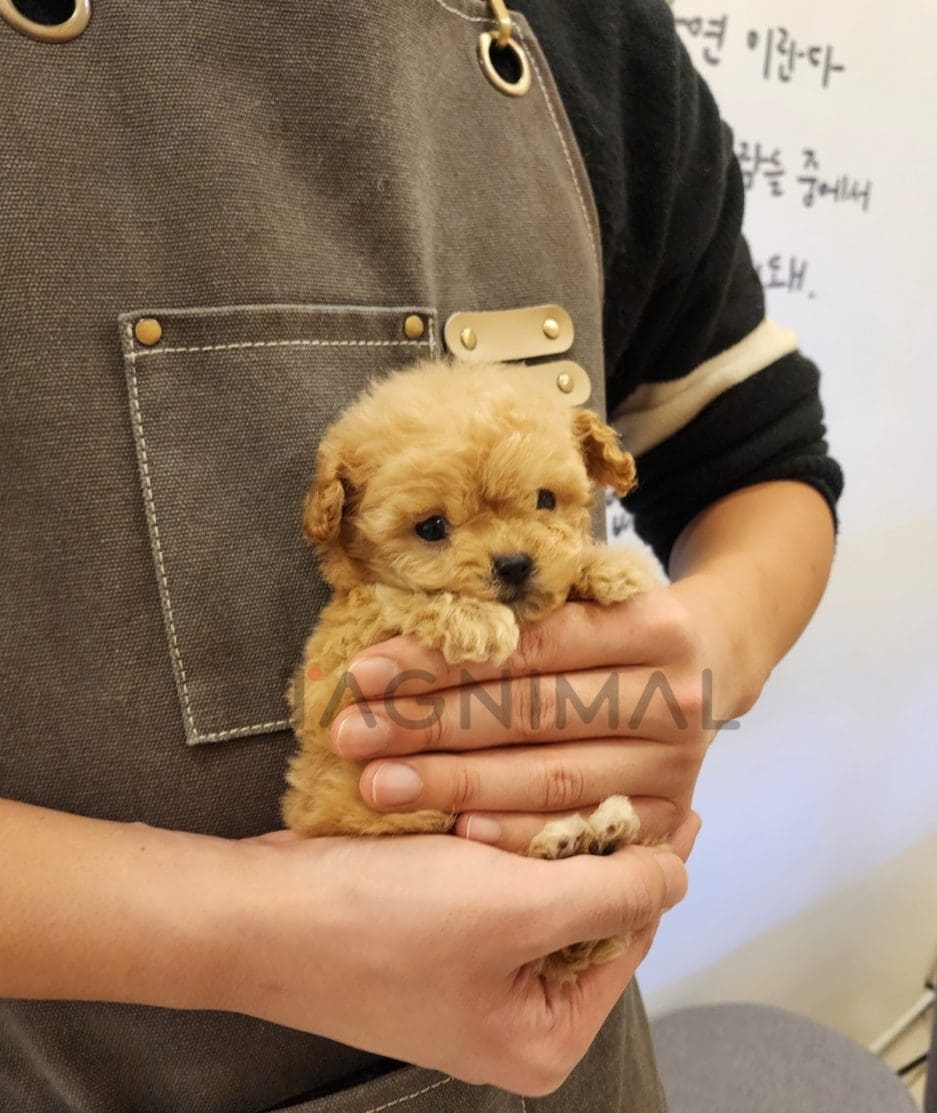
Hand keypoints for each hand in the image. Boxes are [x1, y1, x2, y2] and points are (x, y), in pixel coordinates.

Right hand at [223, 815, 697, 1095]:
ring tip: (576, 778)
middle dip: (596, 851)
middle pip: (583, 917)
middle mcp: (508, 1017)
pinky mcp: (431, 936)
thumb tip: (680, 877)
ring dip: (546, 838)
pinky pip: (491, 883)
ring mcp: (466, 976)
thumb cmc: (382, 921)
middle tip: (623, 780)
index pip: (627, 940)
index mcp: (541, 1040)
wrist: (256, 913)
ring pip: (536, 892)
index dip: (653, 868)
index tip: (681, 804)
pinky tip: (511, 794)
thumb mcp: (514, 909)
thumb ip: (612, 894)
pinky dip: (502, 841)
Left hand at [330, 581, 743, 851]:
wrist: (713, 660)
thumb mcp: (586, 597)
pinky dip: (512, 835)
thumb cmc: (620, 622)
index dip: (444, 662)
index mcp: (655, 625)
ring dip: (456, 785)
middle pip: (534, 715)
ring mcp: (677, 766)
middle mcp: (676, 698)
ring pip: (552, 779)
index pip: (531, 648)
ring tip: (379, 785)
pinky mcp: (668, 818)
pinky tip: (453, 832)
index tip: (365, 673)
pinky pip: (578, 832)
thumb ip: (516, 618)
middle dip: (432, 725)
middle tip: (352, 735)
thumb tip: (394, 651)